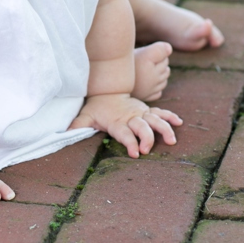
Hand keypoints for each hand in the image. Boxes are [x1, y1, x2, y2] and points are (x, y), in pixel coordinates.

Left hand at [68, 93, 182, 157]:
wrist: (108, 88)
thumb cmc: (97, 106)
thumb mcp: (86, 115)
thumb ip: (78, 125)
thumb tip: (64, 133)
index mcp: (117, 121)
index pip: (124, 133)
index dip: (129, 142)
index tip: (135, 153)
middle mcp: (131, 117)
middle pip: (142, 128)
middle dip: (147, 139)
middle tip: (148, 150)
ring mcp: (141, 113)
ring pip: (155, 120)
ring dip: (164, 129)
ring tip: (171, 140)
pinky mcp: (147, 110)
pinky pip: (161, 112)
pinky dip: (170, 117)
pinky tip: (179, 123)